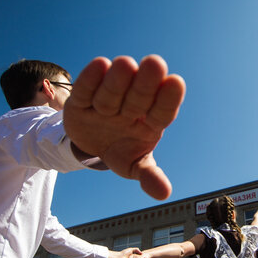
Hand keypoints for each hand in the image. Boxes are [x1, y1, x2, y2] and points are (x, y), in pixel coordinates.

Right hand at [63, 55, 185, 199]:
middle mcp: (130, 107)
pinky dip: (91, 79)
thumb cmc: (121, 150)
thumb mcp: (134, 165)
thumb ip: (149, 176)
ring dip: (118, 80)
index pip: (162, 110)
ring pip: (113, 91)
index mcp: (149, 122)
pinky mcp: (81, 101)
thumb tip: (164, 194)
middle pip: (139, 96)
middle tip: (155, 63)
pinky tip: (100, 65)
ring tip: (125, 64)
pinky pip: (86, 89)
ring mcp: (106, 102)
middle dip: (146, 83)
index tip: (176, 82)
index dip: (169, 98)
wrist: (91, 145)